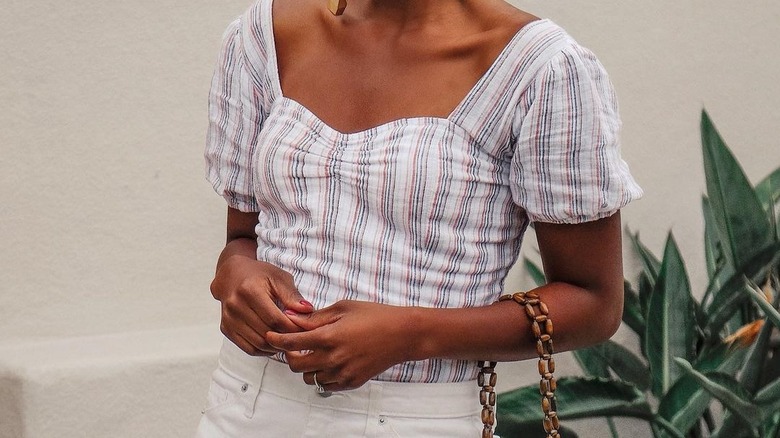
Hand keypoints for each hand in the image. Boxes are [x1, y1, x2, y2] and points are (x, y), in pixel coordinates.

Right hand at [210, 255, 313, 355]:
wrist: (231, 275)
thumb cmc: (259, 275)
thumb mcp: (278, 278)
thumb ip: (292, 295)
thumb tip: (308, 310)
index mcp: (249, 290)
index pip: (276, 319)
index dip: (293, 328)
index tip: (306, 329)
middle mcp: (235, 306)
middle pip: (267, 333)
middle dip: (287, 338)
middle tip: (300, 337)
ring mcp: (228, 319)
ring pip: (258, 344)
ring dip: (277, 347)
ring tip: (289, 340)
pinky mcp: (226, 329)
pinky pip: (248, 349)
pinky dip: (264, 350)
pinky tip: (275, 344)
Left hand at [266, 300, 414, 390]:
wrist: (403, 334)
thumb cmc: (375, 316)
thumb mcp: (343, 308)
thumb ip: (315, 317)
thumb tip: (292, 318)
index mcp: (329, 337)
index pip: (292, 343)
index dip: (277, 340)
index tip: (271, 336)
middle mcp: (333, 358)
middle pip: (296, 365)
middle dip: (290, 355)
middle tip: (295, 346)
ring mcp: (343, 373)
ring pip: (309, 378)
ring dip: (307, 367)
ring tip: (316, 353)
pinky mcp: (352, 382)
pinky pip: (326, 385)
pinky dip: (323, 375)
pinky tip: (330, 362)